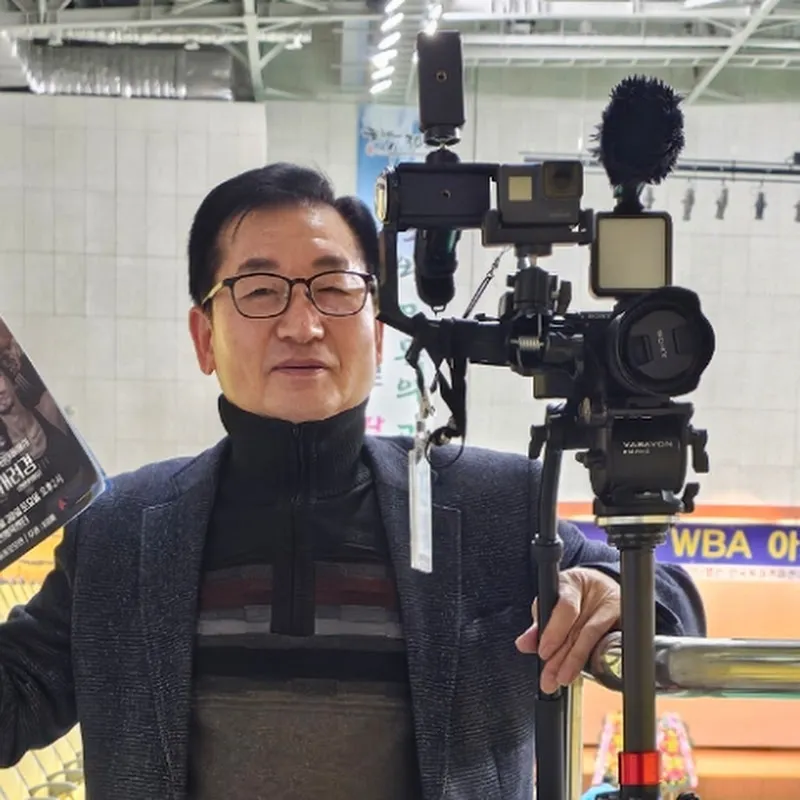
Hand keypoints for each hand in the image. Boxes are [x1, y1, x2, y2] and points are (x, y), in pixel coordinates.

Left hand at [515, 567, 620, 693]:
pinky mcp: (624, 621)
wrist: (600, 586)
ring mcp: (613, 607)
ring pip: (594, 638)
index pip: (566, 607)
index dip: (555, 631)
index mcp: (571, 583)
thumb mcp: (550, 601)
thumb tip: (524, 644)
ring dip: (576, 662)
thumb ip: (538, 623)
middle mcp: (595, 593)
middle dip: (562, 657)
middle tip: (550, 677)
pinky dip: (595, 661)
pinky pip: (609, 645)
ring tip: (563, 678)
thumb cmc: (571, 595)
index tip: (544, 652)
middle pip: (579, 628)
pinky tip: (586, 673)